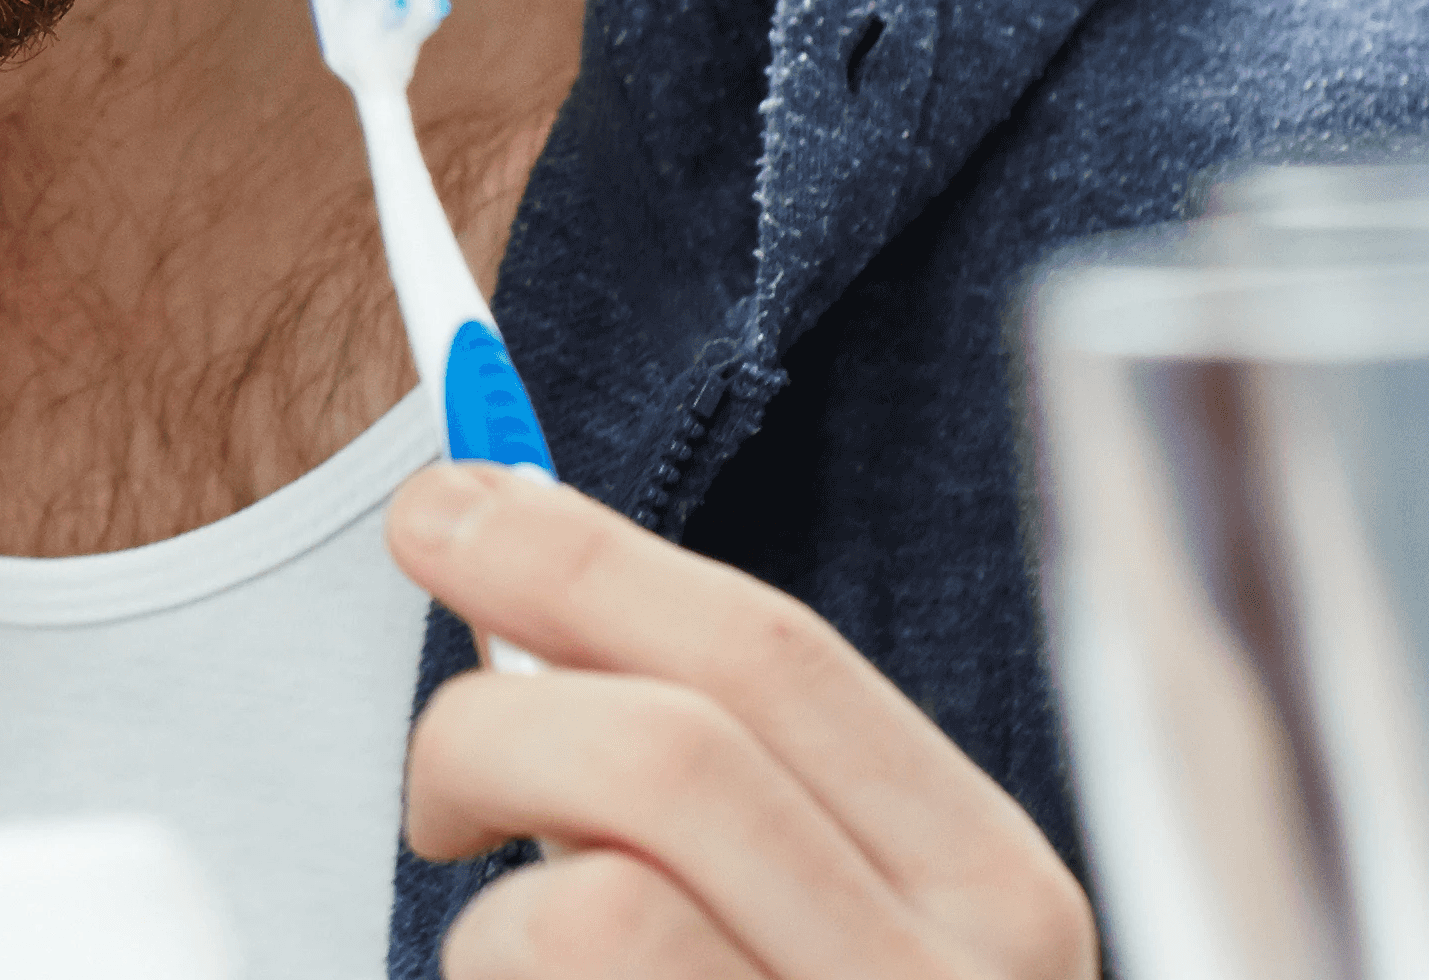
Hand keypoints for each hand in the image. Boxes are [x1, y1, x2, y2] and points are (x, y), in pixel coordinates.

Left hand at [393, 465, 1096, 979]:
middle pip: (666, 750)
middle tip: (436, 792)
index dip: (579, 551)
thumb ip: (701, 764)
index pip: (773, 656)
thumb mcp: (805, 915)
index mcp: (992, 901)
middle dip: (488, 722)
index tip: (441, 500)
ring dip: (491, 929)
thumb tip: (498, 532)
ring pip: (589, 904)